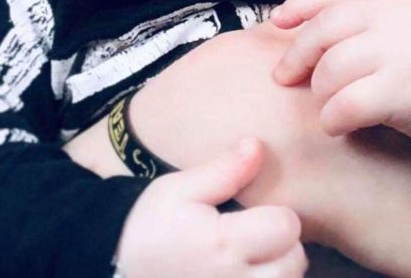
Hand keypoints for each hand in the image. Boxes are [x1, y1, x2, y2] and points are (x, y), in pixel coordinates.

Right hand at [115, 137, 307, 276]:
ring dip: (278, 272)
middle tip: (257, 236)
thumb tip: (258, 145)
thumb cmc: (151, 224)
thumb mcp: (179, 189)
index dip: (278, 215)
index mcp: (223, 243)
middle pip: (295, 263)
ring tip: (253, 259)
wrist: (116, 267)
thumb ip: (224, 170)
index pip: (287, 227)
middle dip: (283, 246)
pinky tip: (247, 273)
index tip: (259, 214)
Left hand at [271, 0, 410, 144]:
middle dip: (297, 57)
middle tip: (286, 76)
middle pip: (320, 33)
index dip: (298, 7)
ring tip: (326, 102)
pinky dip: (333, 118)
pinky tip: (337, 124)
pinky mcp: (399, 89)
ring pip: (329, 71)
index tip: (278, 22)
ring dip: (319, 93)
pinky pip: (346, 105)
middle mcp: (386, 13)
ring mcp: (392, 50)